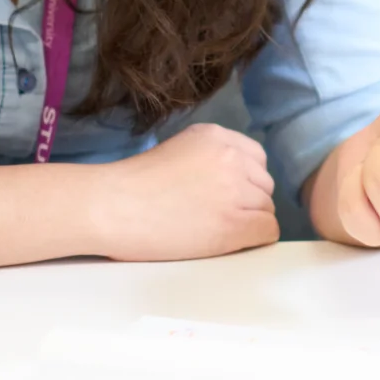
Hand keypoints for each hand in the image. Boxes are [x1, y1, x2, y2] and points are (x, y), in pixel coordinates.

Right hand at [88, 123, 278, 260]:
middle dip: (247, 201)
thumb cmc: (131, 185)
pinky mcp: (234, 223)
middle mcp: (232, 157)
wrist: (111, 207)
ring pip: (267, 209)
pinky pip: (268, 231)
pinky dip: (255, 239)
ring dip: (248, 221)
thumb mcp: (177, 151)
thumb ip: (209, 158)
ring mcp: (235, 190)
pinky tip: (230, 243)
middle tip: (216, 217)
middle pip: (264, 184)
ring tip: (215, 231)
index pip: (256, 159)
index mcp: (216, 136)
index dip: (243, 181)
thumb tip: (235, 181)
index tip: (224, 195)